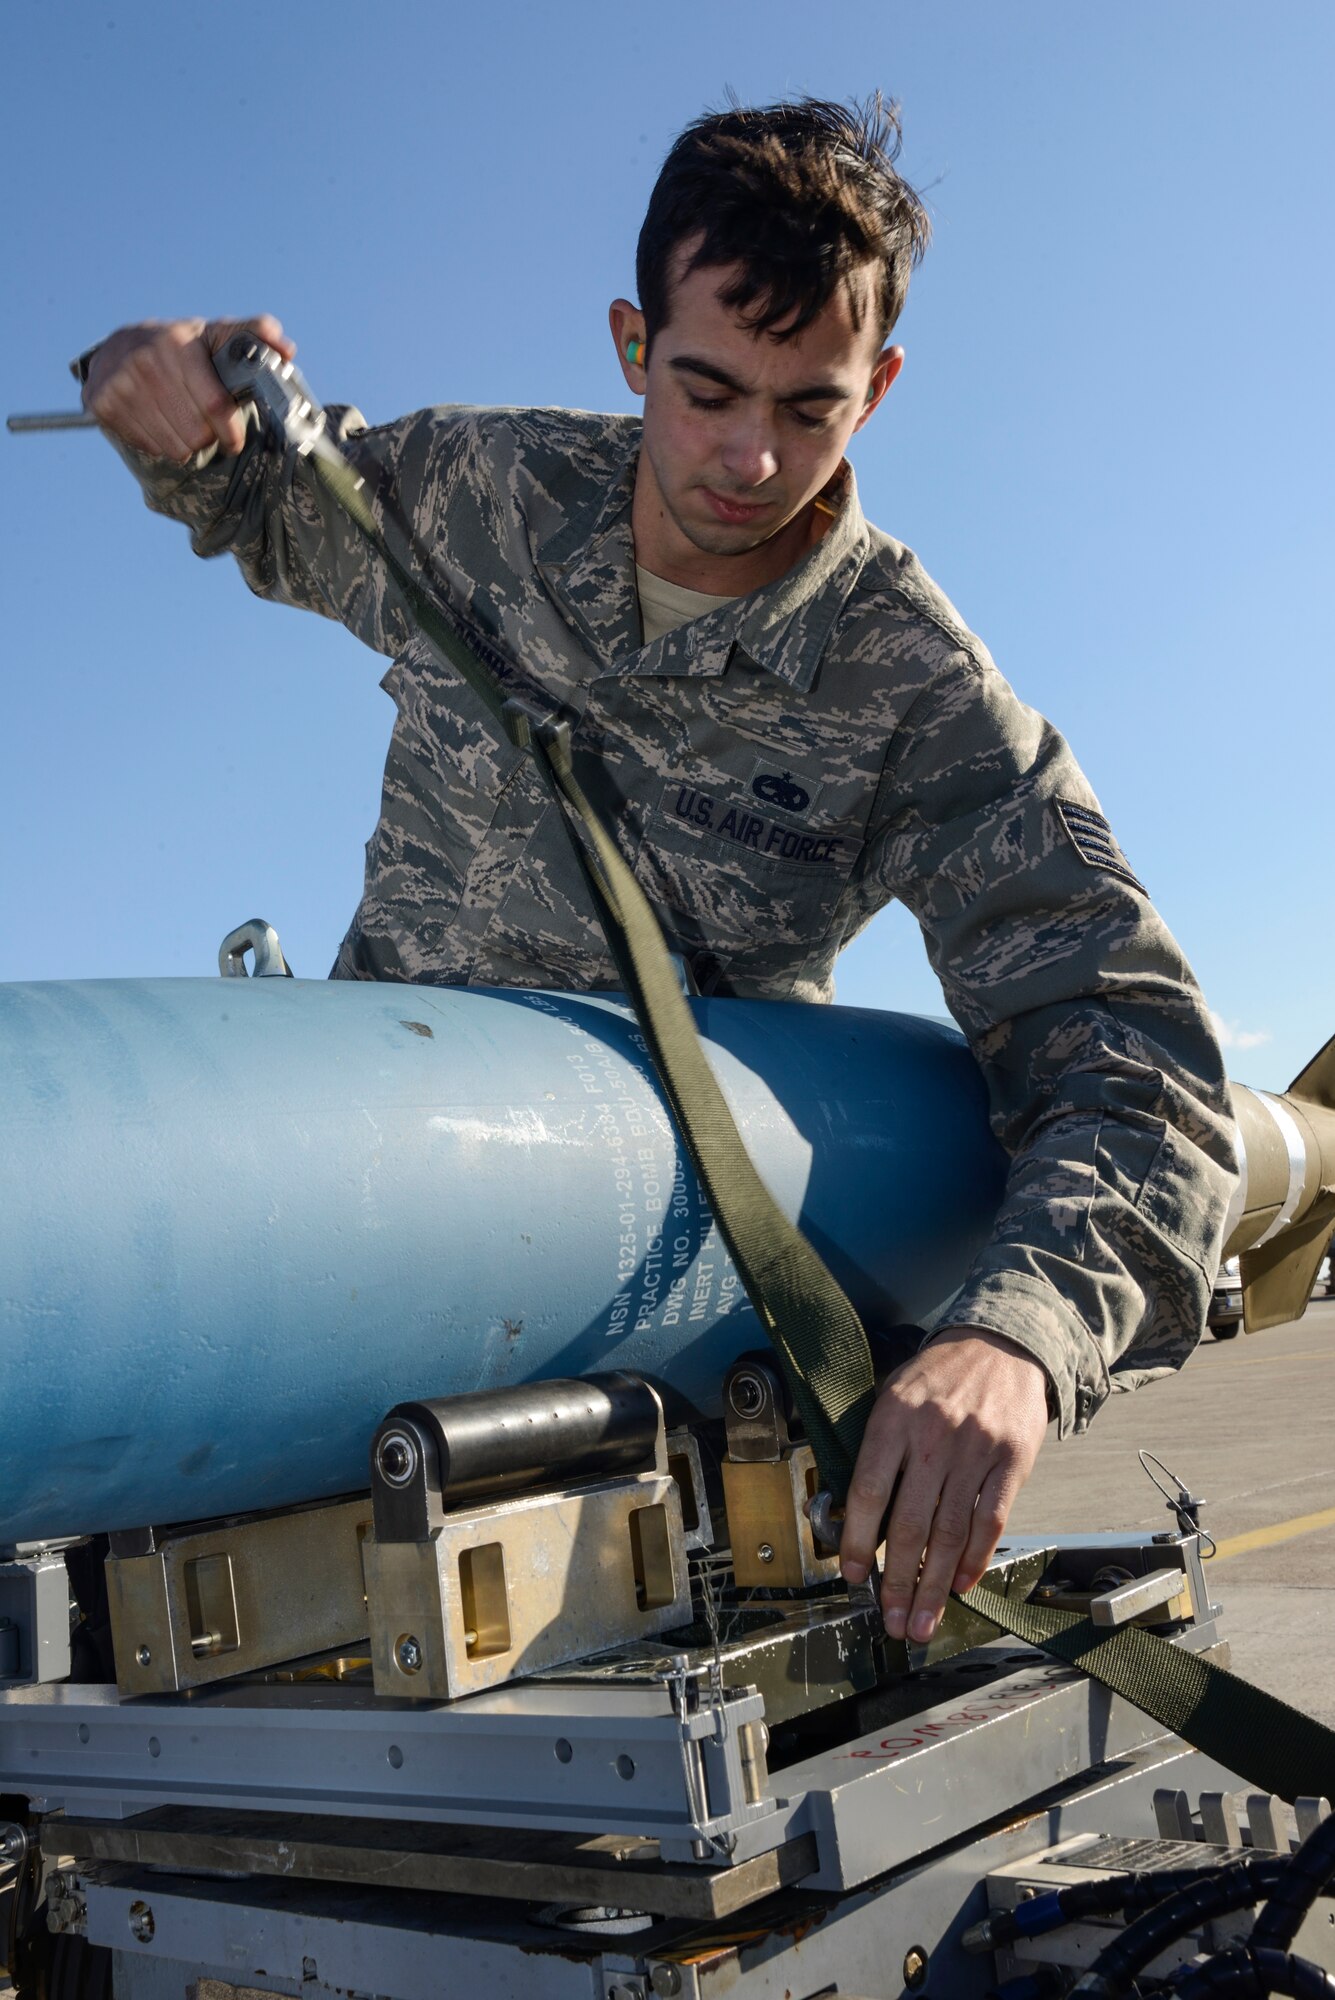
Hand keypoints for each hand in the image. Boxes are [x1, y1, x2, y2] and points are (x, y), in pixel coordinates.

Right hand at [83, 314, 295, 462]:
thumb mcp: (217, 335)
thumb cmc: (182, 347)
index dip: (232, 432)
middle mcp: (145, 362)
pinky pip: (149, 447)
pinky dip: (161, 444)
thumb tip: (286, 347)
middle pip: (196, 434)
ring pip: (174, 447)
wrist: (120, 346)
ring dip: (186, 444)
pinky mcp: (102, 404)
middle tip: (206, 426)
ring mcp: (120, 384)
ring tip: (184, 422)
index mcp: (176, 345)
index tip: (234, 440)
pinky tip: (160, 421)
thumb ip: (254, 335)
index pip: (216, 406)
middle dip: (208, 437)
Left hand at [839, 1326, 1050, 1642]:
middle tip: (892, 1622)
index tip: (854, 1576)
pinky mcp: (1011, 1461)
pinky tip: (961, 1584)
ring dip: (935, 1585)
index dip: (859, 1541)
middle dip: (899, 1583)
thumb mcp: (893, 1395)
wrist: (1000, 1344)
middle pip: (911, 1524)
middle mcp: (934, 1437)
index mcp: (894, 1419)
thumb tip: (855, 1517)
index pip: (870, 1491)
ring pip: (950, 1532)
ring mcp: (975, 1451)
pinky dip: (975, 1558)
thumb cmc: (938, 1377)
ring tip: (923, 1622)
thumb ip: (877, 1450)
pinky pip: (991, 1520)